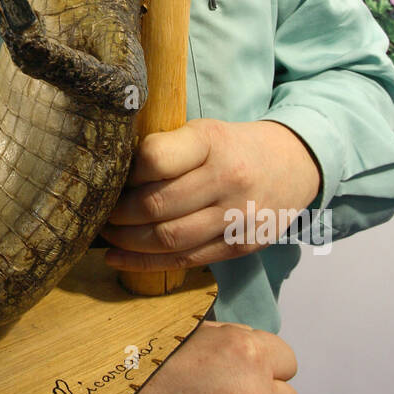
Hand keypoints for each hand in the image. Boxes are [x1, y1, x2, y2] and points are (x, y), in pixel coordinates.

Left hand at [100, 117, 321, 271]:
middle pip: (156, 205)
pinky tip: (119, 258)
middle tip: (99, 212)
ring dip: (128, 241)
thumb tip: (112, 175)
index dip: (125, 173)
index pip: (154, 158)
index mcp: (212, 141)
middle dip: (118, 213)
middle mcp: (228, 179)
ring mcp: (238, 217)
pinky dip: (146, 263)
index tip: (111, 177)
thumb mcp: (203, 131)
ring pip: (169, 238)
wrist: (294, 165)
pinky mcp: (242, 246)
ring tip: (108, 234)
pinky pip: (186, 260)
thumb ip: (166, 148)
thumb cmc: (234, 146)